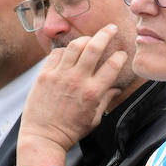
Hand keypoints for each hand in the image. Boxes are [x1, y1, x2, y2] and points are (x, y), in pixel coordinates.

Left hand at [16, 26, 127, 165]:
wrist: (43, 137)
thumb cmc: (69, 131)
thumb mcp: (94, 119)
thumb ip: (106, 100)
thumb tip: (116, 89)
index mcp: (92, 93)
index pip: (112, 66)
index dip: (120, 57)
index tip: (122, 54)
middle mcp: (77, 80)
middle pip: (94, 47)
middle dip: (106, 34)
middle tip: (111, 28)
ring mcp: (59, 75)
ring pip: (75, 46)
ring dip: (86, 39)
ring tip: (90, 39)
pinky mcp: (44, 75)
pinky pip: (56, 53)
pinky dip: (65, 50)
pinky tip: (69, 53)